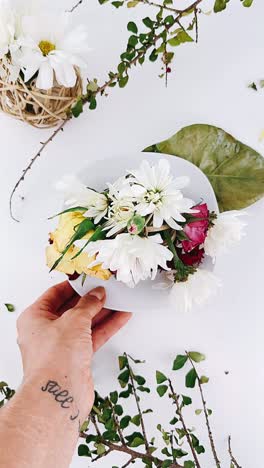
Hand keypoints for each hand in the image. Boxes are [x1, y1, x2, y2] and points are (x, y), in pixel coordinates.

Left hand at [17, 281, 130, 421]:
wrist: (59, 395)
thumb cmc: (54, 359)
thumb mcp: (73, 320)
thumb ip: (88, 304)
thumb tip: (96, 294)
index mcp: (34, 318)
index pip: (55, 294)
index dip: (73, 285)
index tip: (89, 279)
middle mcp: (45, 331)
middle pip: (71, 308)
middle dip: (91, 299)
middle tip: (107, 289)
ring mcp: (61, 345)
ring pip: (85, 323)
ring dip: (102, 312)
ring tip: (119, 300)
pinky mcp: (76, 357)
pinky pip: (93, 337)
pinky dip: (107, 327)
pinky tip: (121, 317)